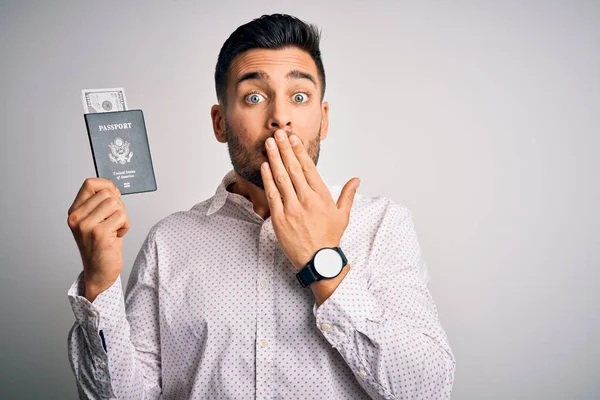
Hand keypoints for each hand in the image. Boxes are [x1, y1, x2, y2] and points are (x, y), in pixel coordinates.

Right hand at [67, 178, 129, 300]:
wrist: (99, 272)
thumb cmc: (101, 246)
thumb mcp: (97, 220)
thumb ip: (101, 203)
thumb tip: (112, 187)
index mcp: (75, 211)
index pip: (90, 183)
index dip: (107, 186)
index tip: (114, 197)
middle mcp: (77, 217)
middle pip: (108, 193)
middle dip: (118, 205)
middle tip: (114, 220)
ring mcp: (86, 225)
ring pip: (116, 204)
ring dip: (122, 216)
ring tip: (115, 229)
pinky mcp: (99, 233)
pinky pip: (122, 217)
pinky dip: (125, 226)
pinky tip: (117, 235)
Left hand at [261, 129, 359, 269]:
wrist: (318, 260)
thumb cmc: (330, 237)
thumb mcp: (343, 215)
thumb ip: (348, 194)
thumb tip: (356, 180)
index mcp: (321, 196)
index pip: (308, 168)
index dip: (299, 151)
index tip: (293, 138)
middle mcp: (306, 199)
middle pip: (293, 169)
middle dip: (284, 149)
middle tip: (277, 134)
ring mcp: (292, 208)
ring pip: (281, 178)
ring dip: (274, 159)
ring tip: (268, 144)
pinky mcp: (280, 218)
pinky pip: (272, 195)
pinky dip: (268, 179)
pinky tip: (264, 166)